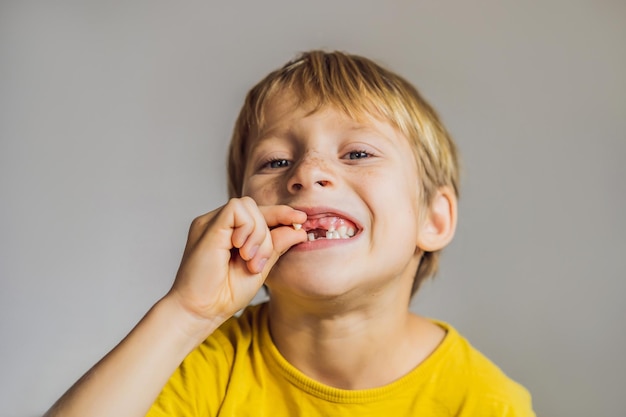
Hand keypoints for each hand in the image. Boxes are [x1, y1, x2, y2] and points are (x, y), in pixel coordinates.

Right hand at [166, 197, 306, 332]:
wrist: (201, 311)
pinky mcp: (207, 226)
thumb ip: (275, 246)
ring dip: (258, 233)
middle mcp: (218, 223)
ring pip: (249, 206)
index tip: (300, 221)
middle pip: (256, 207)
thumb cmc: (225, 294)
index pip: (259, 214)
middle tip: (257, 263)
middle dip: (267, 233)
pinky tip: (241, 250)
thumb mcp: (260, 268)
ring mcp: (211, 222)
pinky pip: (237, 209)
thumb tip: (299, 229)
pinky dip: (247, 228)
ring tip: (248, 260)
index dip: (281, 214)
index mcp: (230, 232)